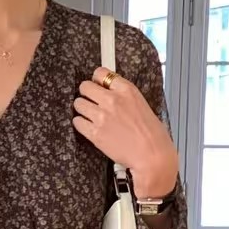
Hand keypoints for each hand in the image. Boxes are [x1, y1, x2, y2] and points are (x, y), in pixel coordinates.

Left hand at [72, 68, 178, 198]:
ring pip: (78, 103)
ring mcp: (102, 116)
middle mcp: (112, 100)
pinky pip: (77, 122)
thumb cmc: (151, 134)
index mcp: (126, 89)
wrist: (151, 155)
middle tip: (90, 101)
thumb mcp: (141, 104)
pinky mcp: (95, 133)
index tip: (97, 86)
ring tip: (90, 116)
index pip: (101, 73)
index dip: (96, 80)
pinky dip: (80, 124)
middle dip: (86, 94)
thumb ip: (123, 96)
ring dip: (82, 109)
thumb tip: (110, 92)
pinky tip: (88, 127)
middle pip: (85, 87)